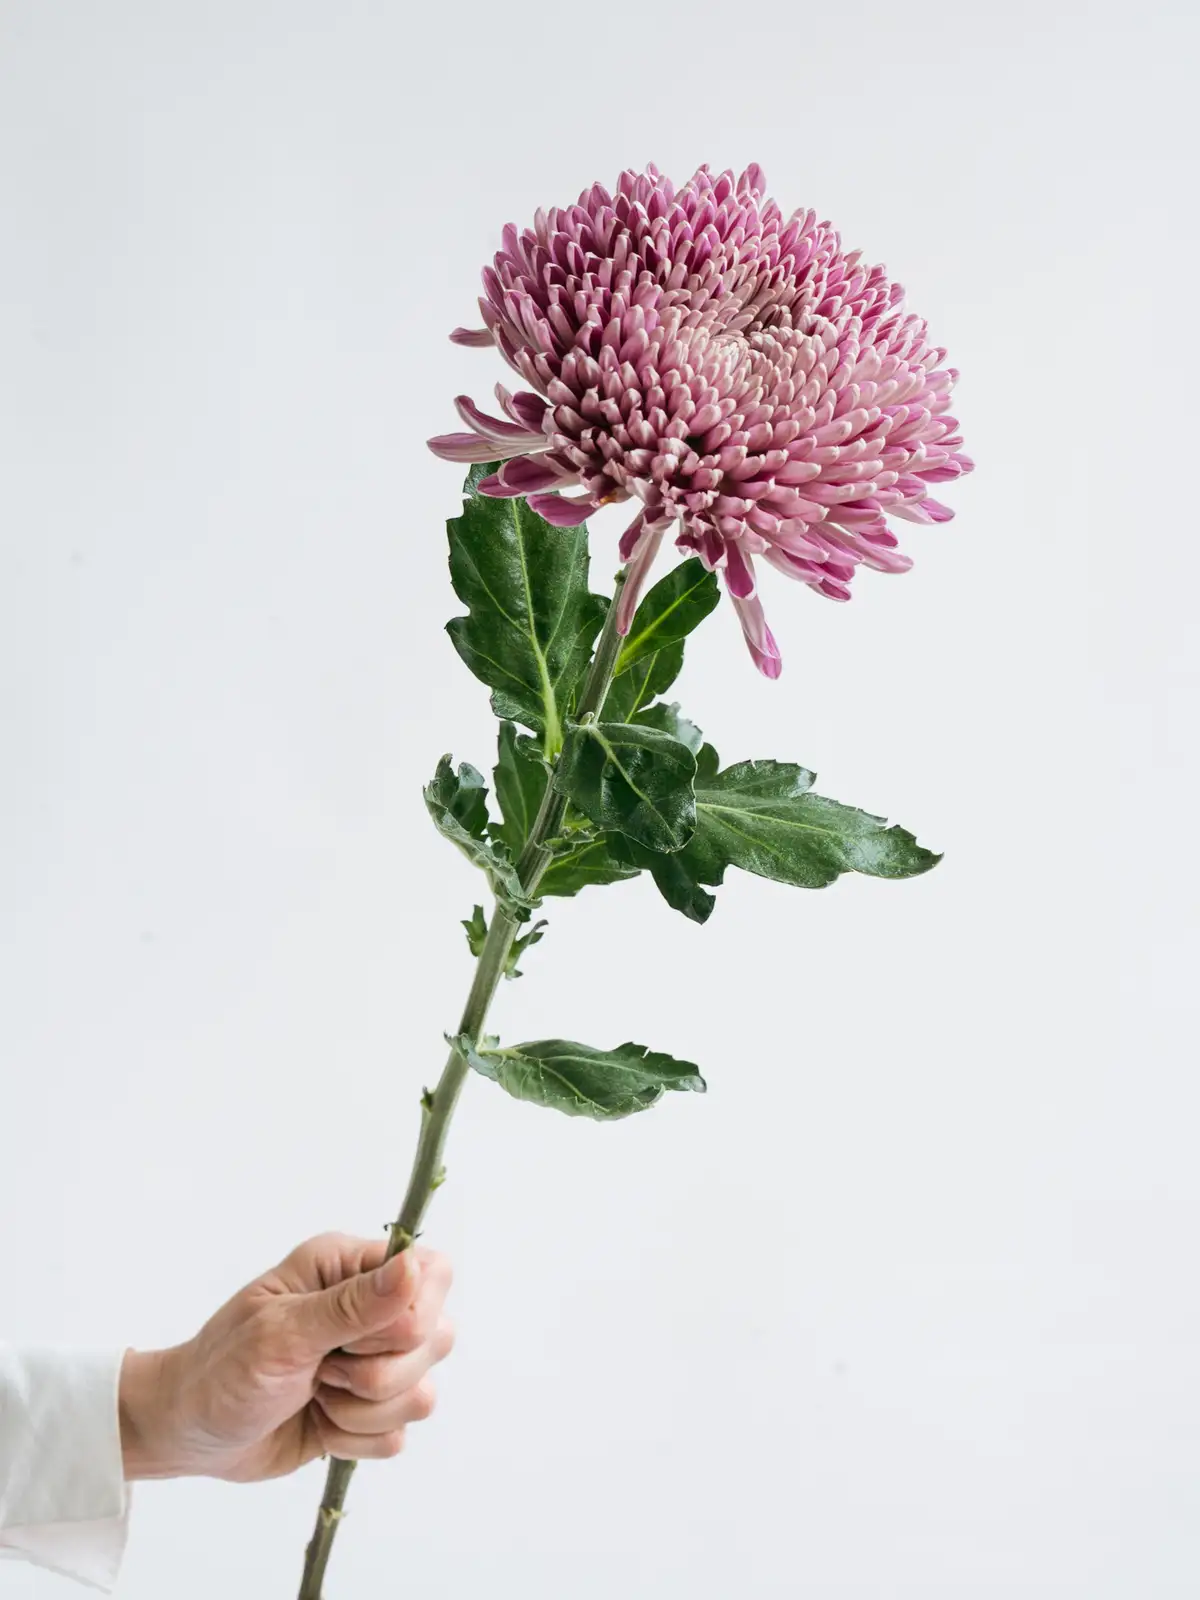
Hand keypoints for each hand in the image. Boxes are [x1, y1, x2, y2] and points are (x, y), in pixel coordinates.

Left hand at [119, 1233, 453, 1482]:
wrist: (188, 1432)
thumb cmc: (221, 1368)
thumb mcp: (281, 1332)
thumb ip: (352, 1305)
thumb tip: (415, 1267)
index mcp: (349, 1267)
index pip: (432, 1273)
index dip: (414, 1313)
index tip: (361, 1338)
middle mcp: (371, 1308)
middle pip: (437, 1338)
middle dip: (380, 1373)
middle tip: (322, 1370)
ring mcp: (373, 1362)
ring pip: (423, 1393)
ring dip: (363, 1411)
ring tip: (315, 1396)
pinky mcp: (369, 1412)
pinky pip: (399, 1436)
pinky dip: (355, 1440)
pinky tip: (319, 1424)